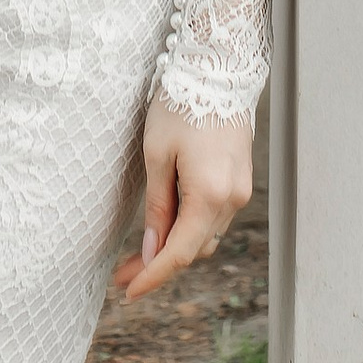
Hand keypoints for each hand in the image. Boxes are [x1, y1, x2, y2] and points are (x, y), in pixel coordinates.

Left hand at [117, 95, 251, 300]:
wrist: (218, 68)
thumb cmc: (182, 106)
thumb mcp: (157, 156)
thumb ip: (157, 207)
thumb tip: (151, 250)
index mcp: (209, 195)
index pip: (180, 253)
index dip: (153, 277)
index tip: (128, 293)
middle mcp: (231, 199)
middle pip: (194, 248)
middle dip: (158, 263)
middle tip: (122, 272)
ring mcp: (240, 190)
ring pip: (205, 234)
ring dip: (175, 245)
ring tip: (139, 250)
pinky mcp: (240, 180)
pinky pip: (213, 216)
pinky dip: (190, 226)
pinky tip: (167, 222)